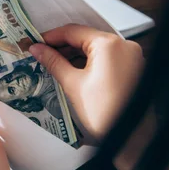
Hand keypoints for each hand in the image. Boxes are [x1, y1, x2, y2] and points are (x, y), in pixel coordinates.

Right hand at [28, 24, 143, 143]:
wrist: (130, 138)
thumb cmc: (104, 112)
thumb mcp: (72, 84)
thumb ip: (53, 61)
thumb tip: (36, 49)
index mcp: (108, 44)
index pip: (73, 31)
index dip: (50, 37)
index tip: (35, 44)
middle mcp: (123, 45)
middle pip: (85, 38)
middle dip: (62, 47)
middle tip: (41, 55)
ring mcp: (130, 56)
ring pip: (95, 48)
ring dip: (74, 55)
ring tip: (53, 64)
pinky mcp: (133, 68)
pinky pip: (106, 58)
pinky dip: (88, 62)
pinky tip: (72, 71)